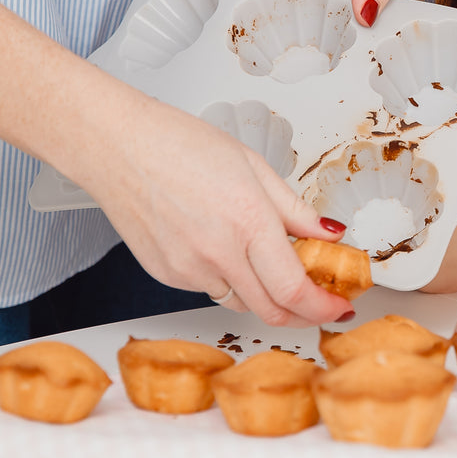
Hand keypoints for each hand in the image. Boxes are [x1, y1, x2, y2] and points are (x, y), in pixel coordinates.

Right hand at [75, 98, 354, 327]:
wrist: (117, 147)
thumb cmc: (179, 144)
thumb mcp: (254, 166)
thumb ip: (295, 209)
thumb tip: (329, 233)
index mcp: (247, 221)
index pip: (295, 288)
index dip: (323, 307)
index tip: (339, 306)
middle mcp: (217, 253)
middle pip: (272, 309)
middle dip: (304, 313)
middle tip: (321, 302)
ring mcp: (188, 270)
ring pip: (242, 303)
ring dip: (267, 297)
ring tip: (275, 269)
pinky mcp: (166, 276)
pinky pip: (211, 290)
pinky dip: (230, 280)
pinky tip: (227, 251)